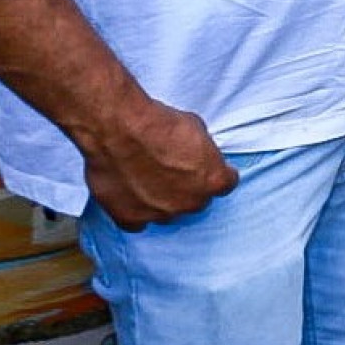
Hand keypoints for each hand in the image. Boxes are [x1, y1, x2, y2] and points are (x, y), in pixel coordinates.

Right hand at [78, 96, 237, 230]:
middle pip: (196, 200)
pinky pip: (137, 222)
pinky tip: (131, 195)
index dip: (217, 173)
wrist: (118, 128)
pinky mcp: (130, 218)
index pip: (225, 183)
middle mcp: (189, 203)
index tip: (208, 167)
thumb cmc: (158, 123)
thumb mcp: (196, 127)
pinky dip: (136, 210)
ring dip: (163, 200)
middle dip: (189, 187)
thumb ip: (201, 151)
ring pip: (167, 212)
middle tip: (173, 169)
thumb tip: (197, 154)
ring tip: (148, 179)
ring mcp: (159, 214)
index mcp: (212, 181)